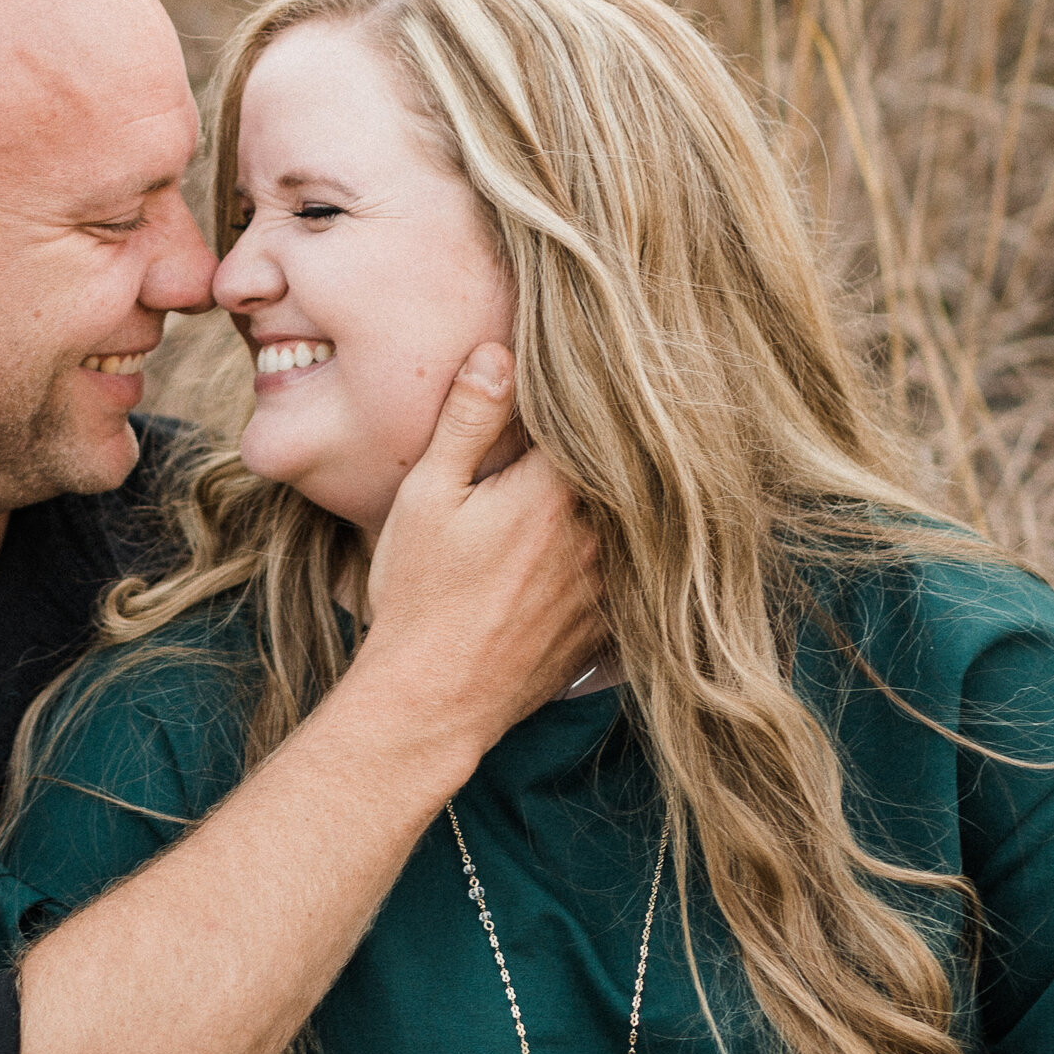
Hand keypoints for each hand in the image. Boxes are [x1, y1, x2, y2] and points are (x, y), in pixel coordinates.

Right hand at [357, 345, 601, 761]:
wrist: (435, 700)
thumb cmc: (420, 596)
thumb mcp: (428, 496)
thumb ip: (468, 421)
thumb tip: (499, 353)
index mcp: (554, 490)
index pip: (587, 420)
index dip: (578, 396)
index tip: (576, 370)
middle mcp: (597, 533)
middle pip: (619, 466)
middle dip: (606, 441)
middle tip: (618, 407)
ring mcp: (609, 581)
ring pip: (633, 517)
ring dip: (619, 496)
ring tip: (618, 466)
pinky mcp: (608, 621)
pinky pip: (633, 570)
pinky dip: (626, 551)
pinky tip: (599, 544)